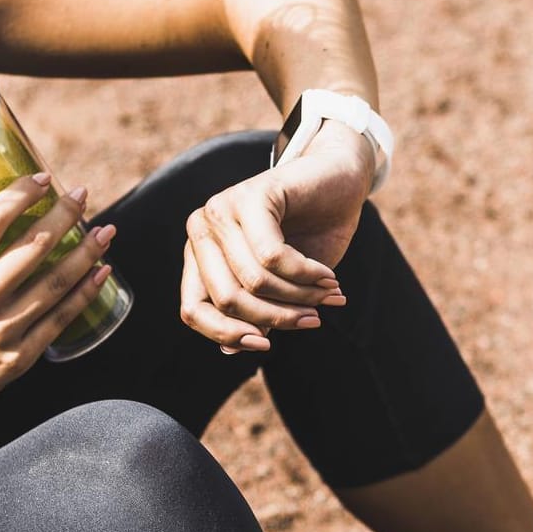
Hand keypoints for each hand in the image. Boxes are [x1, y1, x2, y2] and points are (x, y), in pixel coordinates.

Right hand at [0, 173, 115, 439]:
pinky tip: (102, 273)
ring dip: (87, 253)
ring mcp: (1, 331)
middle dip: (64, 215)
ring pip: (56, 282)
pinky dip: (85, 293)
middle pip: (33, 247)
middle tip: (82, 195)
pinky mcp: (18, 359)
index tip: (42, 178)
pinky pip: (60, 320)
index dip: (22, 194)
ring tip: (105, 232)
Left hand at [180, 121, 374, 352]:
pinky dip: (307, 275)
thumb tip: (229, 350)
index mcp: (200, 254)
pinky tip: (328, 277)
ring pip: (255, 281)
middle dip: (276, 317)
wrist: (339, 181)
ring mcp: (223, 209)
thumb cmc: (309, 234)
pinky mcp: (252, 195)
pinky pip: (274, 257)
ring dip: (300, 297)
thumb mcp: (281, 284)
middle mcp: (202, 229)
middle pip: (227, 299)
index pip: (193, 310)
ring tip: (329, 295)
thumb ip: (255, 312)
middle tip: (314, 320)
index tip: (266, 346)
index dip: (228, 334)